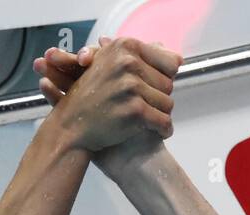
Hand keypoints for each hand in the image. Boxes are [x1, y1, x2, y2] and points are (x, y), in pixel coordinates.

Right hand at [34, 38, 176, 175]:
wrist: (71, 126)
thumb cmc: (92, 97)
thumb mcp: (108, 65)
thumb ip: (140, 58)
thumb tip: (178, 59)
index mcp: (125, 46)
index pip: (171, 63)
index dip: (164, 79)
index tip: (153, 90)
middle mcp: (128, 62)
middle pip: (169, 85)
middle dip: (159, 99)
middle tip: (144, 108)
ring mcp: (131, 86)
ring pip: (168, 104)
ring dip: (160, 116)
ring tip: (145, 120)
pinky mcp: (134, 110)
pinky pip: (164, 122)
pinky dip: (164, 130)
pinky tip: (157, 133)